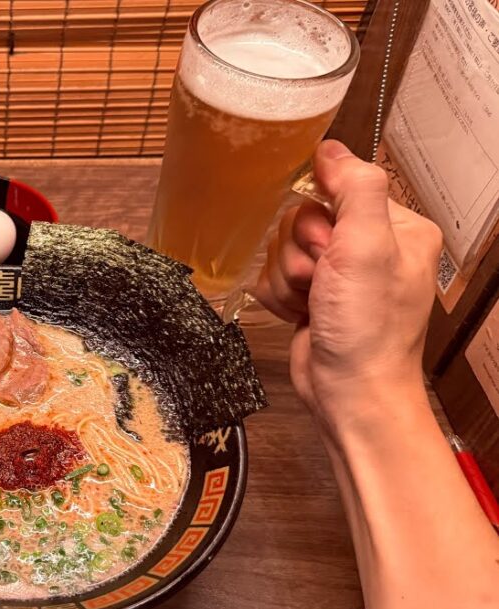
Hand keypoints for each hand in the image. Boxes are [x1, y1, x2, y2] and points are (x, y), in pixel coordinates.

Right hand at [255, 140, 442, 425]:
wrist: (351, 394)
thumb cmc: (367, 329)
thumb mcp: (368, 247)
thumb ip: (354, 188)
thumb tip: (331, 147)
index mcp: (398, 227)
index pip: (338, 188)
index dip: (320, 216)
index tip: (328, 246)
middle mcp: (371, 247)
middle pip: (303, 218)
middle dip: (300, 252)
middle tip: (322, 280)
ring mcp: (340, 274)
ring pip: (284, 248)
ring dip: (288, 277)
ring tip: (312, 303)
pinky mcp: (314, 297)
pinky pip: (276, 276)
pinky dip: (281, 296)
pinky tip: (301, 314)